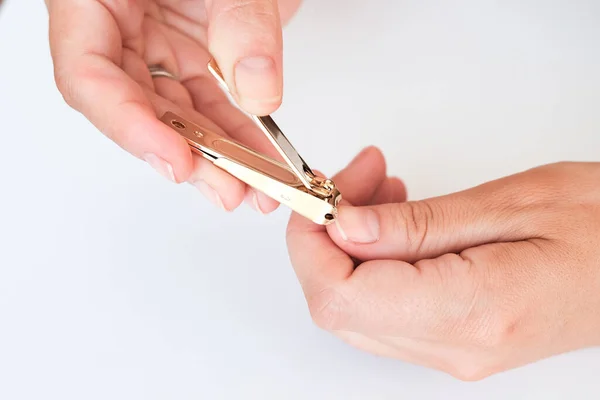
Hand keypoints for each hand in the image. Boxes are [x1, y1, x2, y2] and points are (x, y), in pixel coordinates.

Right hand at [46, 0, 301, 211]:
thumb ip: (242, 21)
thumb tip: (259, 91)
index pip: (86, 73)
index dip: (129, 125)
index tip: (178, 160)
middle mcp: (121, 26)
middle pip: (139, 107)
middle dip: (190, 155)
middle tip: (231, 191)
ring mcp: (156, 44)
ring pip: (180, 114)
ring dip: (221, 156)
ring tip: (258, 188)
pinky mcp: (191, 56)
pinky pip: (211, 103)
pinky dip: (240, 133)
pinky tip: (264, 160)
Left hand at [287, 153, 599, 379]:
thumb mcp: (512, 205)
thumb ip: (417, 225)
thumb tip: (343, 227)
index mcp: (471, 311)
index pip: (340, 294)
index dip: (310, 242)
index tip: (322, 194)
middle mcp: (455, 346)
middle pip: (337, 305)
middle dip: (325, 236)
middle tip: (355, 179)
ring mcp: (453, 351)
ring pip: (354, 308)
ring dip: (348, 246)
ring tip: (381, 190)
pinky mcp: (456, 340)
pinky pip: (384, 308)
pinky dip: (373, 262)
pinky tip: (397, 221)